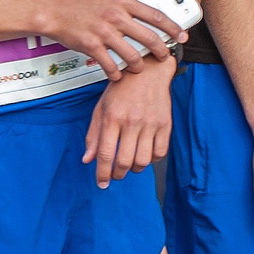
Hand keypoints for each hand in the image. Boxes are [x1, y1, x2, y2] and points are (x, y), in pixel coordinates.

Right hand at [34, 0, 185, 78]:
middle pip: (149, 38)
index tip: (182, 35)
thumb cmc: (75, 2)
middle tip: (164, 56)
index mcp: (123, 2)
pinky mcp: (92, 46)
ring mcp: (104, 32)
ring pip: (132, 55)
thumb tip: (139, 12)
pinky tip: (116, 76)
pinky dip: (115, 73)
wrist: (51, 10)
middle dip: (161, 50)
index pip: (156, 15)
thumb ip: (123, 4)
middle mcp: (116, 16)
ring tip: (138, 69)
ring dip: (138, 66)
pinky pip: (110, 65)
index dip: (173, 27)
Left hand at [82, 57, 173, 187]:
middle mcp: (132, 122)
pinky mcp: (165, 124)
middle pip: (124, 161)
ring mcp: (150, 124)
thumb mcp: (101, 108)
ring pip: (143, 161)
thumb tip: (88, 160)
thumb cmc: (122, 88)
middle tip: (115, 175)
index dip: (102, 173)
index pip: (106, 154)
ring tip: (130, 165)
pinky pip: (160, 152)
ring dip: (134, 169)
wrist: (148, 69)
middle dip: (117, 174)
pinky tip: (145, 155)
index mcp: (113, 118)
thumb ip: (94, 135)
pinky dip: (152, 160)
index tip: (101, 183)